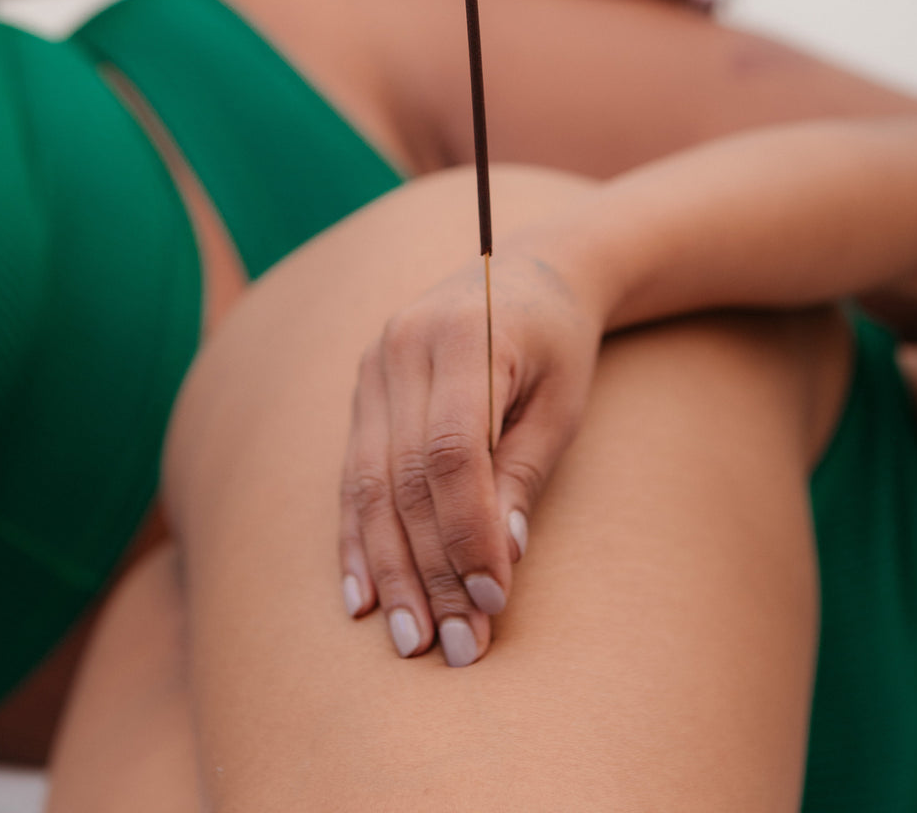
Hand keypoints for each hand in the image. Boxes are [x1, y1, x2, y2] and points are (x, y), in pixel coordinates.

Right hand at [339, 247, 602, 666]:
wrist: (531, 272)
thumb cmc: (560, 343)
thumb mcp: (562, 402)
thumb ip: (525, 472)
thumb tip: (497, 562)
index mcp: (465, 335)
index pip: (453, 452)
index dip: (467, 532)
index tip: (493, 598)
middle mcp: (403, 344)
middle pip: (404, 476)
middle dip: (429, 569)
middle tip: (455, 644)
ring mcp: (374, 364)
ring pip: (369, 483)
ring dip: (390, 569)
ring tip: (411, 638)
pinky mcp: (363, 387)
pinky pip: (353, 473)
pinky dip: (358, 538)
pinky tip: (365, 595)